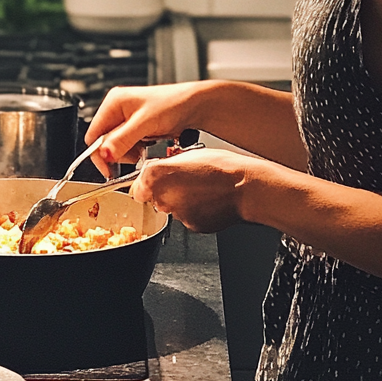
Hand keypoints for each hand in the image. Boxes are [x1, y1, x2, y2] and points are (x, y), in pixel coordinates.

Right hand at [85, 82, 207, 174]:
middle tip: (134, 154)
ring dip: (128, 153)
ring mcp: (127, 119)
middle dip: (118, 152)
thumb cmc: (173, 104)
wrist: (194, 106)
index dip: (99, 154)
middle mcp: (118, 109)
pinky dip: (136, 151)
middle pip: (104, 142)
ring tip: (144, 146)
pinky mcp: (137, 128)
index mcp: (114, 102)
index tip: (109, 170)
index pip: (94, 134)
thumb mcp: (145, 123)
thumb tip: (104, 153)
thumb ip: (123, 139)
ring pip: (116, 146)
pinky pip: (128, 146)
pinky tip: (147, 145)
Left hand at [129, 148, 253, 232]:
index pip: (137, 187)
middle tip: (185, 181)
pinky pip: (187, 218)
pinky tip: (207, 200)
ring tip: (201, 189)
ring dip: (181, 201)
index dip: (146, 184)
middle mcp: (162, 197)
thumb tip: (155, 171)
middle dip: (166, 191)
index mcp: (157, 174)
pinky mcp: (191, 226)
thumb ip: (164, 165)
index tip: (154, 181)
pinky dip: (194, 211)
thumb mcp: (187, 154)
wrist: (244, 187)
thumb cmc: (221, 167)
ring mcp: (176, 214)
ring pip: (172, 208)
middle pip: (155, 198)